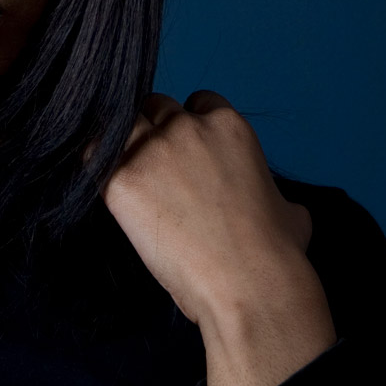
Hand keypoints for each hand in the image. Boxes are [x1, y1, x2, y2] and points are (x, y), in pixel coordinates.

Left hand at [101, 91, 336, 385]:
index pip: (198, 102)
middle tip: (156, 169)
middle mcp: (188, 128)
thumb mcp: (290, 210)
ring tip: (129, 179)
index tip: (186, 152)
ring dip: (124, 145)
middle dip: (155, 131)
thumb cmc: (274, 253)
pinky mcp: (122, 180)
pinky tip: (108, 189)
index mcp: (229, 126)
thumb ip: (275, 194)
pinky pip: (94, 158)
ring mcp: (152, 151)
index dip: (190, 127)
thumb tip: (282, 209)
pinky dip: (97, 168)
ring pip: (124, 126)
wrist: (247, 283)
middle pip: (156, 107)